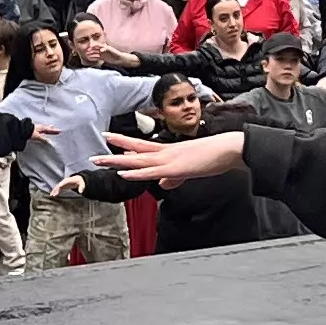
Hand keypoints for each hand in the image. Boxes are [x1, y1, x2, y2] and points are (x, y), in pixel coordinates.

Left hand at [105, 131, 245, 186]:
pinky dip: (136, 172)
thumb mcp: (192, 169)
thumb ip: (175, 177)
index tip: (112, 141)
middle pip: (135, 150)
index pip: (144, 147)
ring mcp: (169, 159)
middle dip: (114, 151)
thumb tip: (162, 184)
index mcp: (171, 151)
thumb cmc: (215, 156)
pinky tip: (123, 172)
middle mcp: (166, 152)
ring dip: (117, 160)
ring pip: (137, 159)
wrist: (230, 148)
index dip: (127, 145)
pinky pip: (151, 171)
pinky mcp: (175, 168)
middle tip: (95, 153)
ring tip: (98, 160)